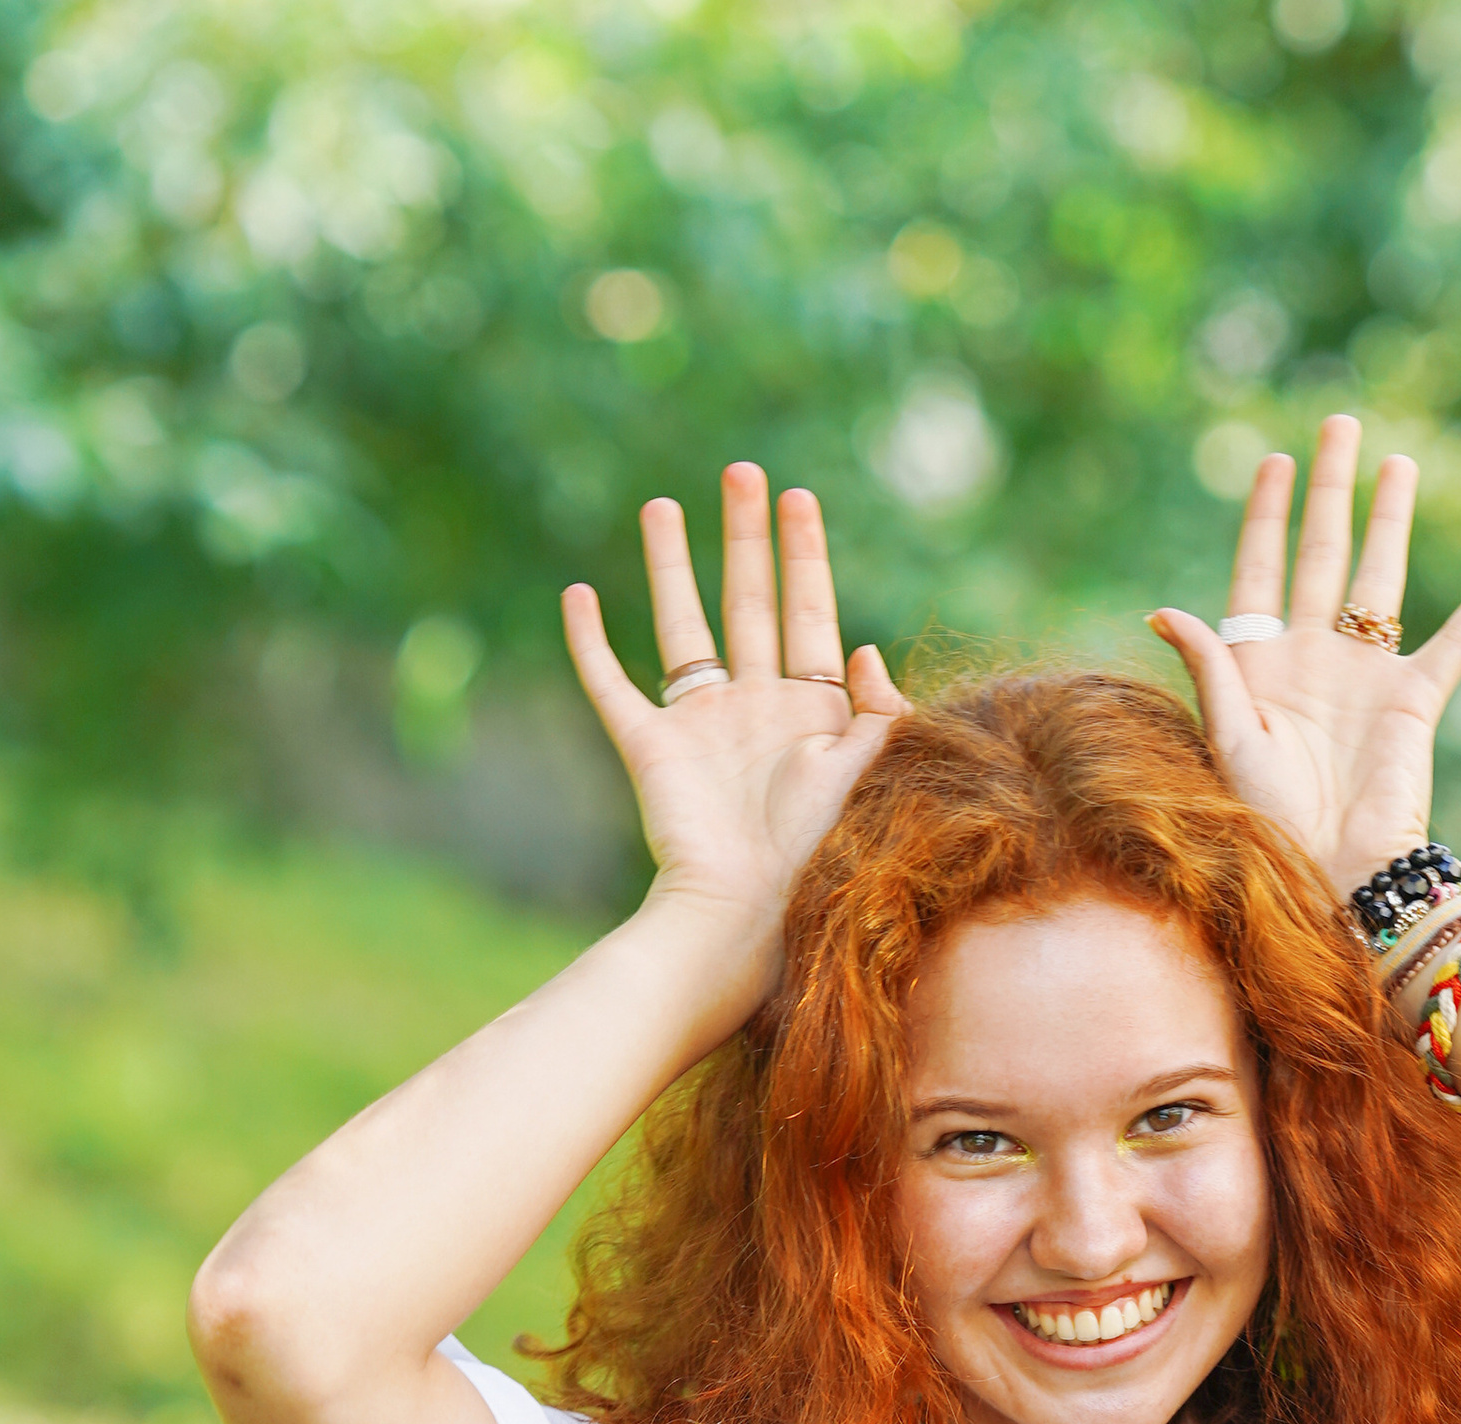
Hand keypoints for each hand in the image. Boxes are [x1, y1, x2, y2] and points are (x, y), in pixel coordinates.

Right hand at [563, 465, 909, 988]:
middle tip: (742, 471)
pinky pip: (611, 684)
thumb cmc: (821, 857)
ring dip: (672, 564)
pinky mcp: (650, 749)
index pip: (809, 614)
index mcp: (812, 714)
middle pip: (749, 601)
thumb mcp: (874, 774)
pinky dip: (590, 643)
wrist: (751, 915)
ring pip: (682, 625)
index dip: (806, 554)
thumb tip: (864, 647)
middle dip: (746, 535)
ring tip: (663, 503)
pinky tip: (578, 596)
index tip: (800, 497)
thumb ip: (882, 712)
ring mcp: (701, 728)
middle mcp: (755, 711)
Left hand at [1148, 414, 1460, 901]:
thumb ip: (1210, 669)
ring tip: (1397, 462)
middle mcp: (1314, 660)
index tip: (1273, 462)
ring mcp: (1366, 676)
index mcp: (1262, 668)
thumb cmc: (1272, 823)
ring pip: (1381, 578)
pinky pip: (1459, 637)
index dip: (1267, 516)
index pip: (1260, 571)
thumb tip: (1162, 610)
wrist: (1337, 874)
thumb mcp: (1231, 741)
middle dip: (1330, 491)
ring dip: (1390, 520)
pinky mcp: (1414, 700)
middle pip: (1322, 555)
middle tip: (1338, 425)